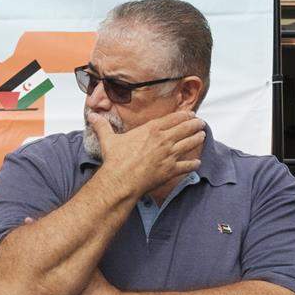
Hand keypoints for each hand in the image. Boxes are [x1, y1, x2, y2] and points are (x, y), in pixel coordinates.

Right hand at [87, 109, 204, 199]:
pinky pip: (188, 165)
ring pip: (190, 143)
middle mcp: (164, 140)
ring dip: (198, 139)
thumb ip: (102, 126)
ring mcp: (169, 155)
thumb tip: (92, 115)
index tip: (190, 113)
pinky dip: (194, 164)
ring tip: (202, 136)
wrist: (121, 180)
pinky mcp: (171, 170)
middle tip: (201, 123)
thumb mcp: (108, 140)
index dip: (184, 114)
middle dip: (196, 124)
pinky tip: (197, 163)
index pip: (174, 118)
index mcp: (151, 129)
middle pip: (186, 128)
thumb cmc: (115, 160)